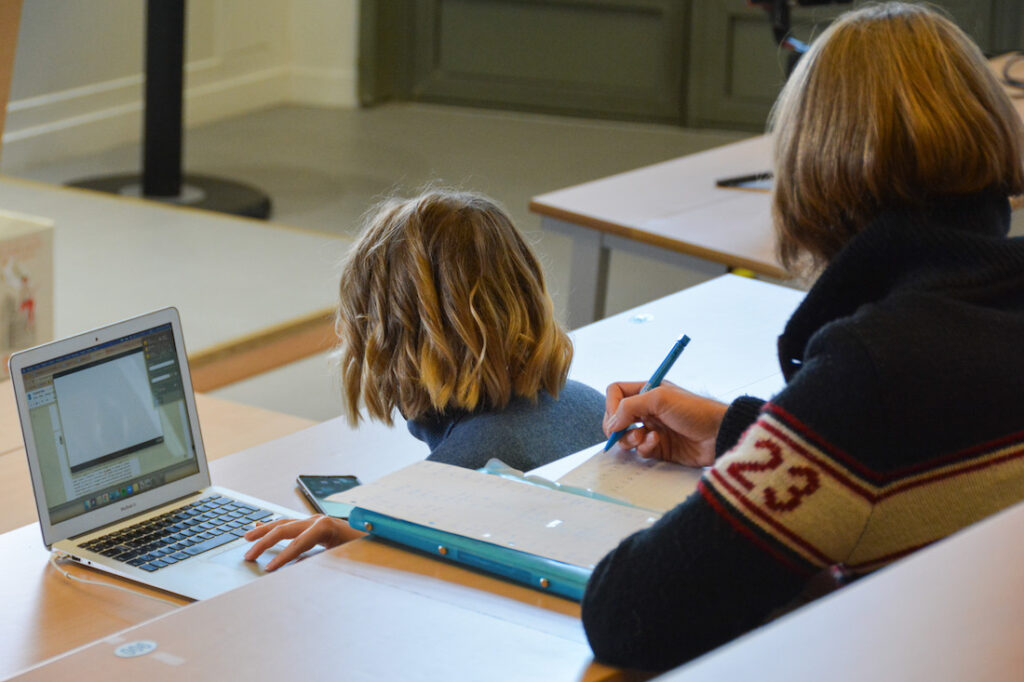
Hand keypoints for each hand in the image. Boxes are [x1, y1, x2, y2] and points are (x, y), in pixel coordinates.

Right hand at [243, 515, 364, 571]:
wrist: (377, 537)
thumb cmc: (365, 548)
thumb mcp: (346, 558)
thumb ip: (323, 562)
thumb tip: (299, 569)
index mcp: (326, 526)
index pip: (298, 542)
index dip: (282, 557)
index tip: (267, 570)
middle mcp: (318, 520)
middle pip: (284, 529)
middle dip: (264, 543)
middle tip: (248, 557)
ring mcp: (314, 521)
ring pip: (283, 524)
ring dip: (264, 532)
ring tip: (246, 540)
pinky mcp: (313, 526)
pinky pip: (288, 526)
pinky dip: (273, 528)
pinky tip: (260, 529)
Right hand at [603, 381, 727, 466]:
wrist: (719, 434)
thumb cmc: (694, 410)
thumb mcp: (659, 399)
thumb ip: (629, 407)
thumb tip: (611, 424)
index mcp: (647, 391)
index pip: (616, 392)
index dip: (611, 404)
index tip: (616, 417)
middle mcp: (647, 409)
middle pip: (617, 417)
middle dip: (617, 426)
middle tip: (620, 432)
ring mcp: (652, 428)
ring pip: (626, 436)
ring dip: (630, 438)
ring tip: (643, 437)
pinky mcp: (659, 448)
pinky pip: (640, 450)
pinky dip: (644, 447)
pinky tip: (657, 443)